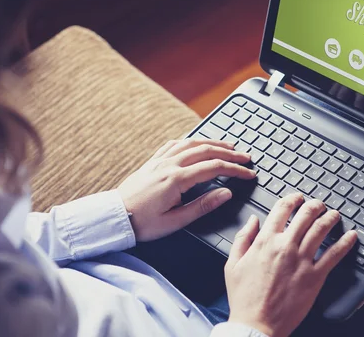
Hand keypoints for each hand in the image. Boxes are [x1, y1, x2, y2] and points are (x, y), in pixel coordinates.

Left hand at [118, 139, 255, 241]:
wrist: (114, 218)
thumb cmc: (143, 223)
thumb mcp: (176, 221)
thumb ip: (203, 206)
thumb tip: (226, 193)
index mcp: (177, 179)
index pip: (214, 168)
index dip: (235, 169)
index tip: (249, 173)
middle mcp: (169, 164)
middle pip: (206, 150)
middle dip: (229, 152)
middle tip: (245, 157)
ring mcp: (160, 160)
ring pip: (191, 143)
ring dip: (212, 142)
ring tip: (228, 145)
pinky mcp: (152, 161)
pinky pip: (174, 144)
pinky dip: (190, 140)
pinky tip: (196, 143)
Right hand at [225, 194, 357, 336]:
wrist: (256, 323)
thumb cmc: (244, 297)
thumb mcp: (233, 264)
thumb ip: (243, 238)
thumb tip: (252, 220)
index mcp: (265, 241)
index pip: (282, 210)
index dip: (292, 199)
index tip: (297, 197)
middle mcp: (285, 246)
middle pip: (305, 215)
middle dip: (314, 205)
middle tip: (319, 205)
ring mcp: (302, 261)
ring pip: (320, 230)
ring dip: (330, 218)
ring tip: (334, 215)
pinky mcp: (315, 277)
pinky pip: (334, 254)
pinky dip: (345, 243)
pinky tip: (351, 236)